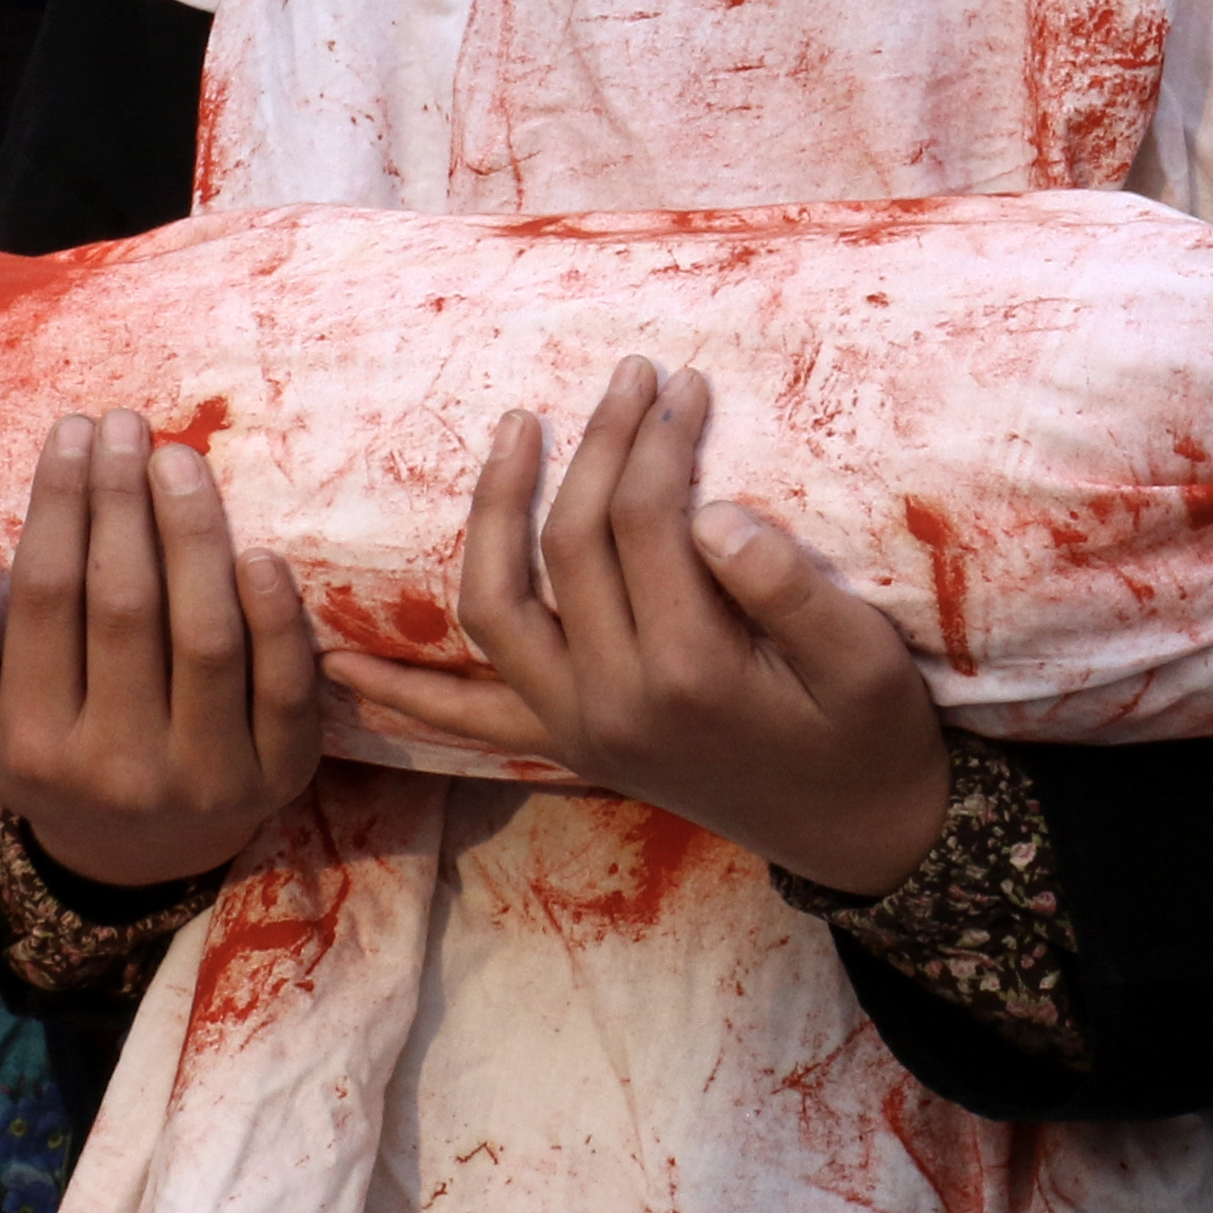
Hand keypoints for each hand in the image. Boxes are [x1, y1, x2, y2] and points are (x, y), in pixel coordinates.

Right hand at [0, 410, 325, 890]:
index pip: (46, 601)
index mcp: (36, 746)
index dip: (59, 506)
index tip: (72, 432)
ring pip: (204, 637)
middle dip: (122, 502)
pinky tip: (260, 550)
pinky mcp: (280, 774)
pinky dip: (276, 616)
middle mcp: (118, 769)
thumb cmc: (47, 755)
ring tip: (179, 461)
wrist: (143, 849)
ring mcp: (205, 776)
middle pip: (123, 608)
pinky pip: (284, 686)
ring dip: (195, 535)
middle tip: (127, 425)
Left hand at [333, 359, 950, 898]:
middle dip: (596, 448)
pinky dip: (405, 693)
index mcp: (690, 672)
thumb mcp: (866, 661)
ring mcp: (578, 729)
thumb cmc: (871, 735)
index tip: (682, 382)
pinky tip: (341, 665)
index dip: (659, 441)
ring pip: (496, 611)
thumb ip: (790, 588)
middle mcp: (613, 703)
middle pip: (568, 547)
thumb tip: (713, 511)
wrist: (859, 835)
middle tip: (629, 376)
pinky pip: (467, 720)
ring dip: (491, 517)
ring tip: (511, 433)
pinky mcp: (569, 747)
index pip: (645, 524)